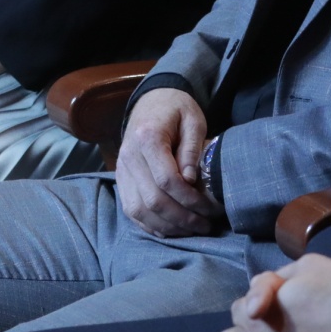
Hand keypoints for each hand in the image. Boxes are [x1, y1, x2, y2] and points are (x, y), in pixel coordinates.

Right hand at [117, 88, 220, 237]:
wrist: (152, 101)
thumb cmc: (177, 110)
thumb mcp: (194, 120)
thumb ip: (192, 149)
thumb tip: (191, 181)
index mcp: (147, 137)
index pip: (166, 179)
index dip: (190, 199)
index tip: (210, 208)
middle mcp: (129, 156)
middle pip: (153, 200)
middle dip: (182, 218)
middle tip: (206, 225)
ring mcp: (121, 169)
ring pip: (139, 210)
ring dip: (167, 226)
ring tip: (192, 230)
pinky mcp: (121, 179)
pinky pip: (131, 210)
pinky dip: (151, 224)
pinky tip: (172, 229)